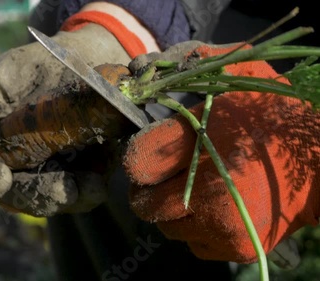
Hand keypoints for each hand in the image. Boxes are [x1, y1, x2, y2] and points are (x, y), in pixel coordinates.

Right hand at [0, 23, 130, 216]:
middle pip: (15, 199)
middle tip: (52, 185)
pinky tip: (95, 183)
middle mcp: (19, 170)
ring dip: (61, 197)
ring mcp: (53, 176)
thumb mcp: (2, 75)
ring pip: (50, 202)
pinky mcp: (87, 175)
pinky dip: (87, 194)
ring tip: (77, 184)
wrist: (88, 57)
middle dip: (31, 195)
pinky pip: (83, 197)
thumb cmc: (37, 67)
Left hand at [123, 42, 319, 262]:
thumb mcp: (240, 73)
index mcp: (203, 144)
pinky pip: (193, 244)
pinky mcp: (238, 248)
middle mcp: (209, 191)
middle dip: (147, 189)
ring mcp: (223, 225)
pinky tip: (214, 206)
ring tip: (194, 188)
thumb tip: (140, 67)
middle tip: (164, 175)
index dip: (138, 157)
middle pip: (143, 203)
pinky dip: (196, 228)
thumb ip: (193, 63)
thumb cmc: (278, 112)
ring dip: (171, 210)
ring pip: (167, 227)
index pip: (137, 162)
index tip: (149, 153)